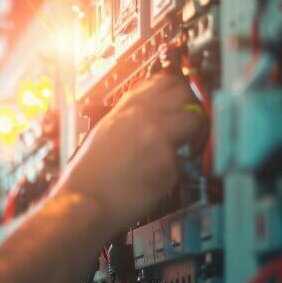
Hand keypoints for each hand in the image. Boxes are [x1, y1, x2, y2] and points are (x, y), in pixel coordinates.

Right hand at [49, 73, 206, 233]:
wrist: (86, 201)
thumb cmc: (89, 173)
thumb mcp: (105, 130)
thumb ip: (130, 117)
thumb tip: (152, 110)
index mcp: (127, 108)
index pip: (164, 80)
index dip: (176, 88)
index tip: (180, 96)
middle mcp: (145, 118)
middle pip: (185, 94)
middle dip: (191, 105)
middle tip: (188, 120)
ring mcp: (160, 140)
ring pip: (195, 123)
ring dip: (193, 134)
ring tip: (180, 147)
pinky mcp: (170, 166)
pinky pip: (182, 161)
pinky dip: (172, 169)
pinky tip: (154, 176)